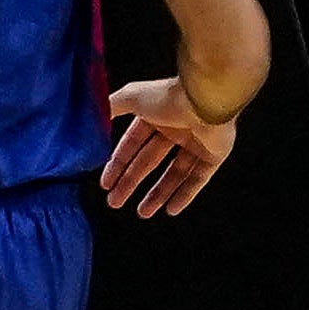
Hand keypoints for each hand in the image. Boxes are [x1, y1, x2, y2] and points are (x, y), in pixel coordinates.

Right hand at [101, 77, 235, 217]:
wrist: (207, 99)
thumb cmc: (169, 96)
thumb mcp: (131, 97)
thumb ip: (111, 106)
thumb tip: (93, 117)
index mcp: (156, 114)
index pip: (132, 144)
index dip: (118, 164)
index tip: (105, 184)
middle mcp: (176, 127)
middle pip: (150, 161)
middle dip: (131, 183)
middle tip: (115, 202)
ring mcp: (197, 141)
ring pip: (175, 173)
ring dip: (158, 193)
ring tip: (143, 213)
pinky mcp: (215, 154)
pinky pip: (198, 178)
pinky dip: (185, 194)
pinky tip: (171, 210)